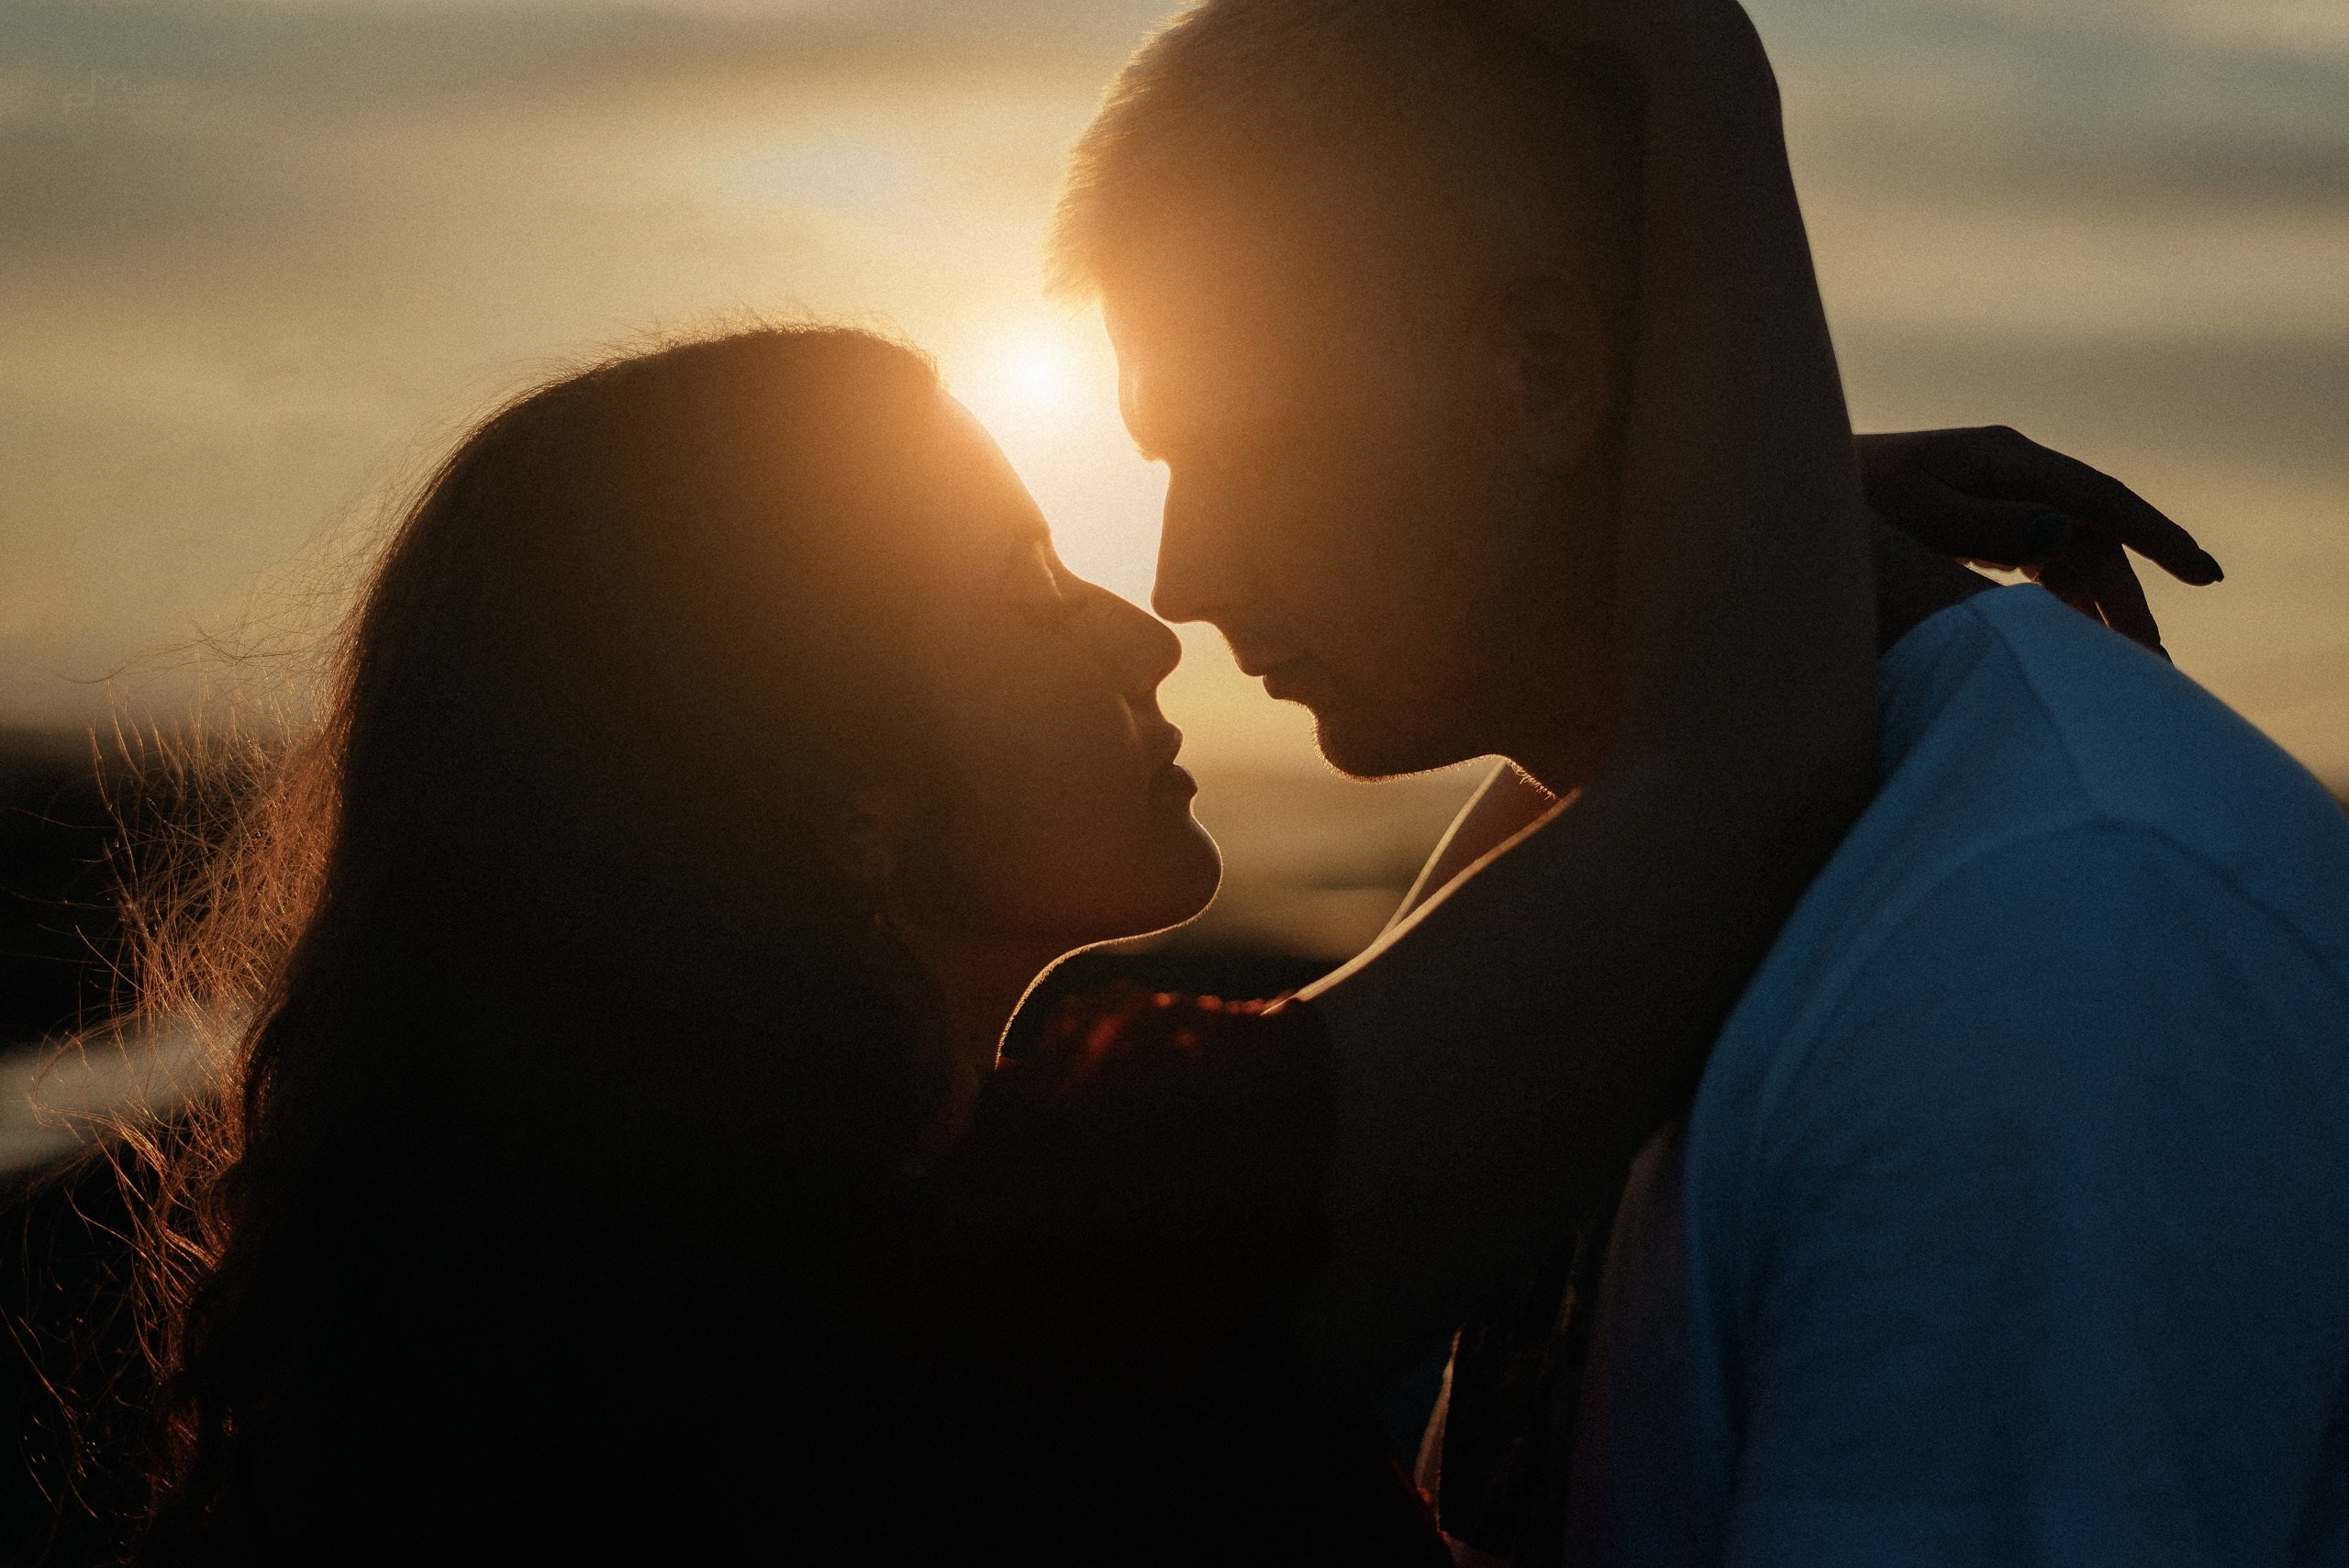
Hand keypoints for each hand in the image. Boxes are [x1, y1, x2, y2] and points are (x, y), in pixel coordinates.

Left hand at [1858, 426, 2221, 657]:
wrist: (1798, 490)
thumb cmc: (1851, 500)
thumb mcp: (1916, 515)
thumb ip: (1988, 525)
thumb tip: (2064, 533)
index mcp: (2005, 458)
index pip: (2100, 497)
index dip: (2156, 536)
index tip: (2202, 574)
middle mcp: (2014, 473)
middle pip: (2093, 537)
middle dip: (2128, 597)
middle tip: (2153, 661)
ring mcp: (2002, 497)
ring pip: (2074, 555)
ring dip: (2100, 606)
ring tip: (2124, 666)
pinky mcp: (1986, 524)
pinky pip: (2043, 563)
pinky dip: (2063, 600)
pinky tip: (2076, 641)